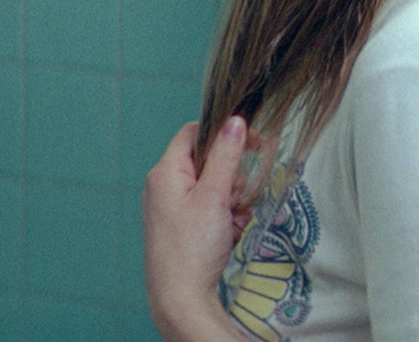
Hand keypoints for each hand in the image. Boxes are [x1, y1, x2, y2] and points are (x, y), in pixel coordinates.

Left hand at [144, 117, 251, 341]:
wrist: (180, 297)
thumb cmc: (192, 248)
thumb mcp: (214, 196)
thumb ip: (226, 156)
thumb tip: (235, 121)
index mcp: (165, 171)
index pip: (193, 133)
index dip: (223, 133)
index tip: (253, 143)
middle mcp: (165, 185)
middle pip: (208, 162)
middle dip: (231, 180)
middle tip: (234, 200)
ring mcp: (173, 206)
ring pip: (214, 188)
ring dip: (232, 202)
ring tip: (231, 223)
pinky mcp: (182, 225)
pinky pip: (211, 209)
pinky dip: (226, 218)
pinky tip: (229, 235)